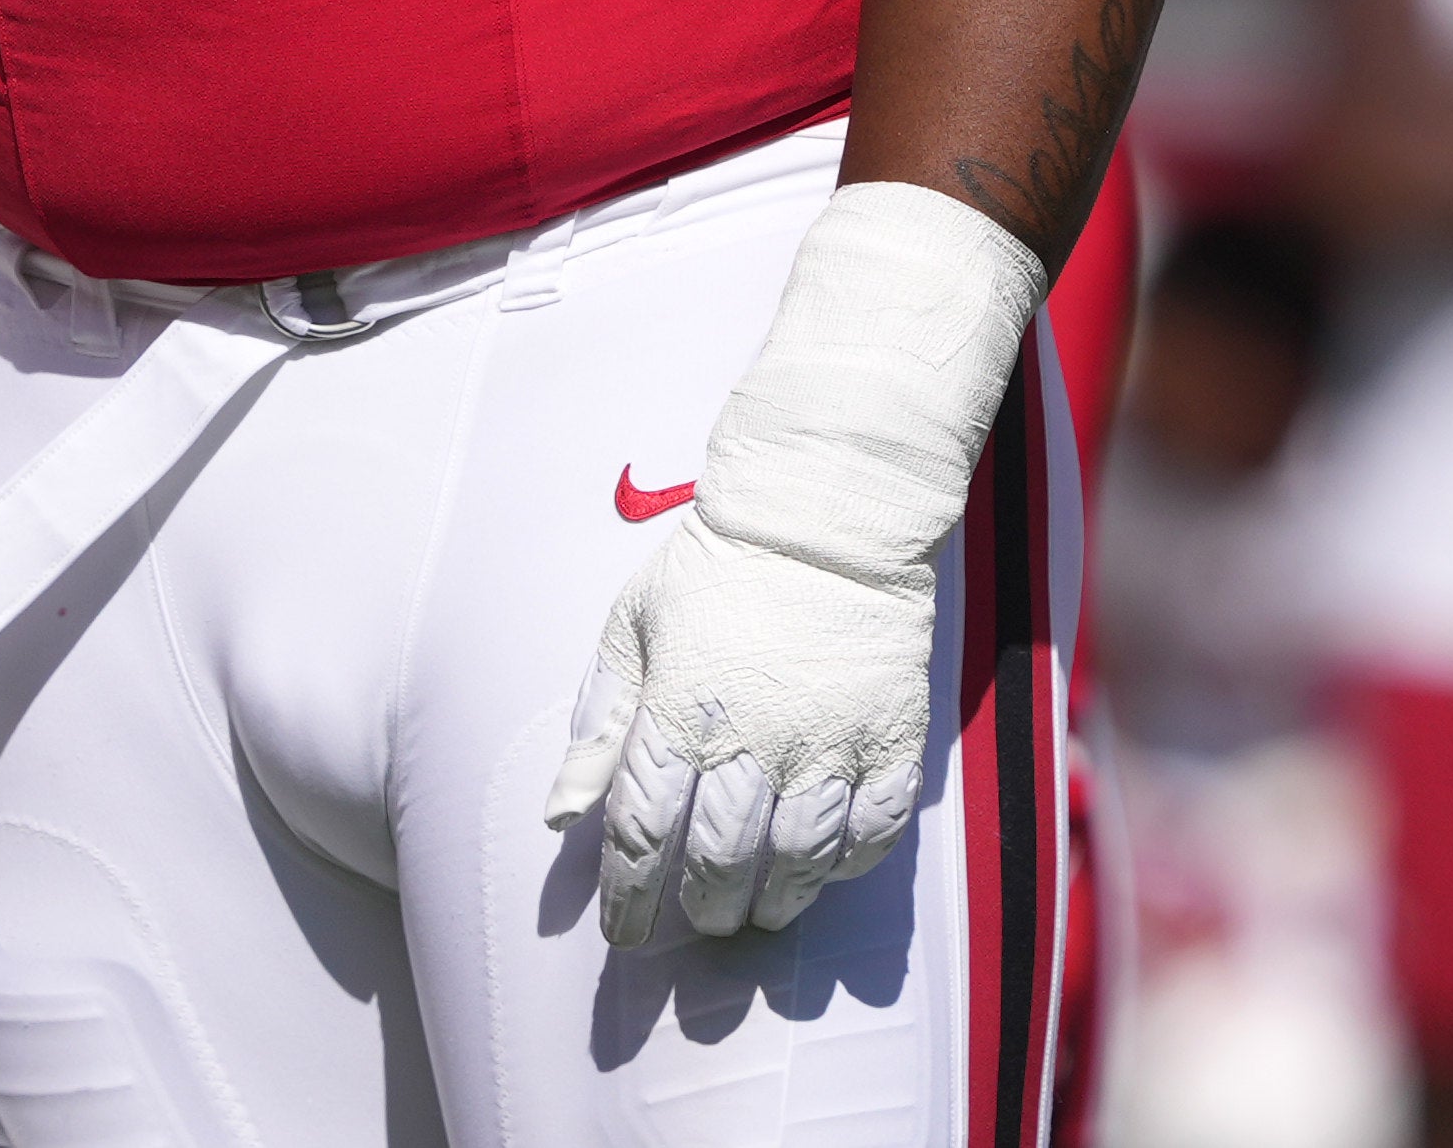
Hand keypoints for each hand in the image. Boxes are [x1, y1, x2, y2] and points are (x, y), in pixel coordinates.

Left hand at [545, 504, 935, 946]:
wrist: (822, 520)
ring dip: (773, 901)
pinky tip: (824, 868)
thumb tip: (560, 814)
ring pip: (799, 861)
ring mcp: (830, 746)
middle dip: (701, 907)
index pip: (643, 833)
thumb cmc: (713, 573)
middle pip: (720, 860)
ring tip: (756, 912)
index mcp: (679, 711)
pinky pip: (874, 832)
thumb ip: (598, 724)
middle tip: (698, 920)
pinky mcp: (893, 742)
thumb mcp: (630, 629)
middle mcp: (754, 741)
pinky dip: (846, 864)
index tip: (623, 933)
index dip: (629, 896)